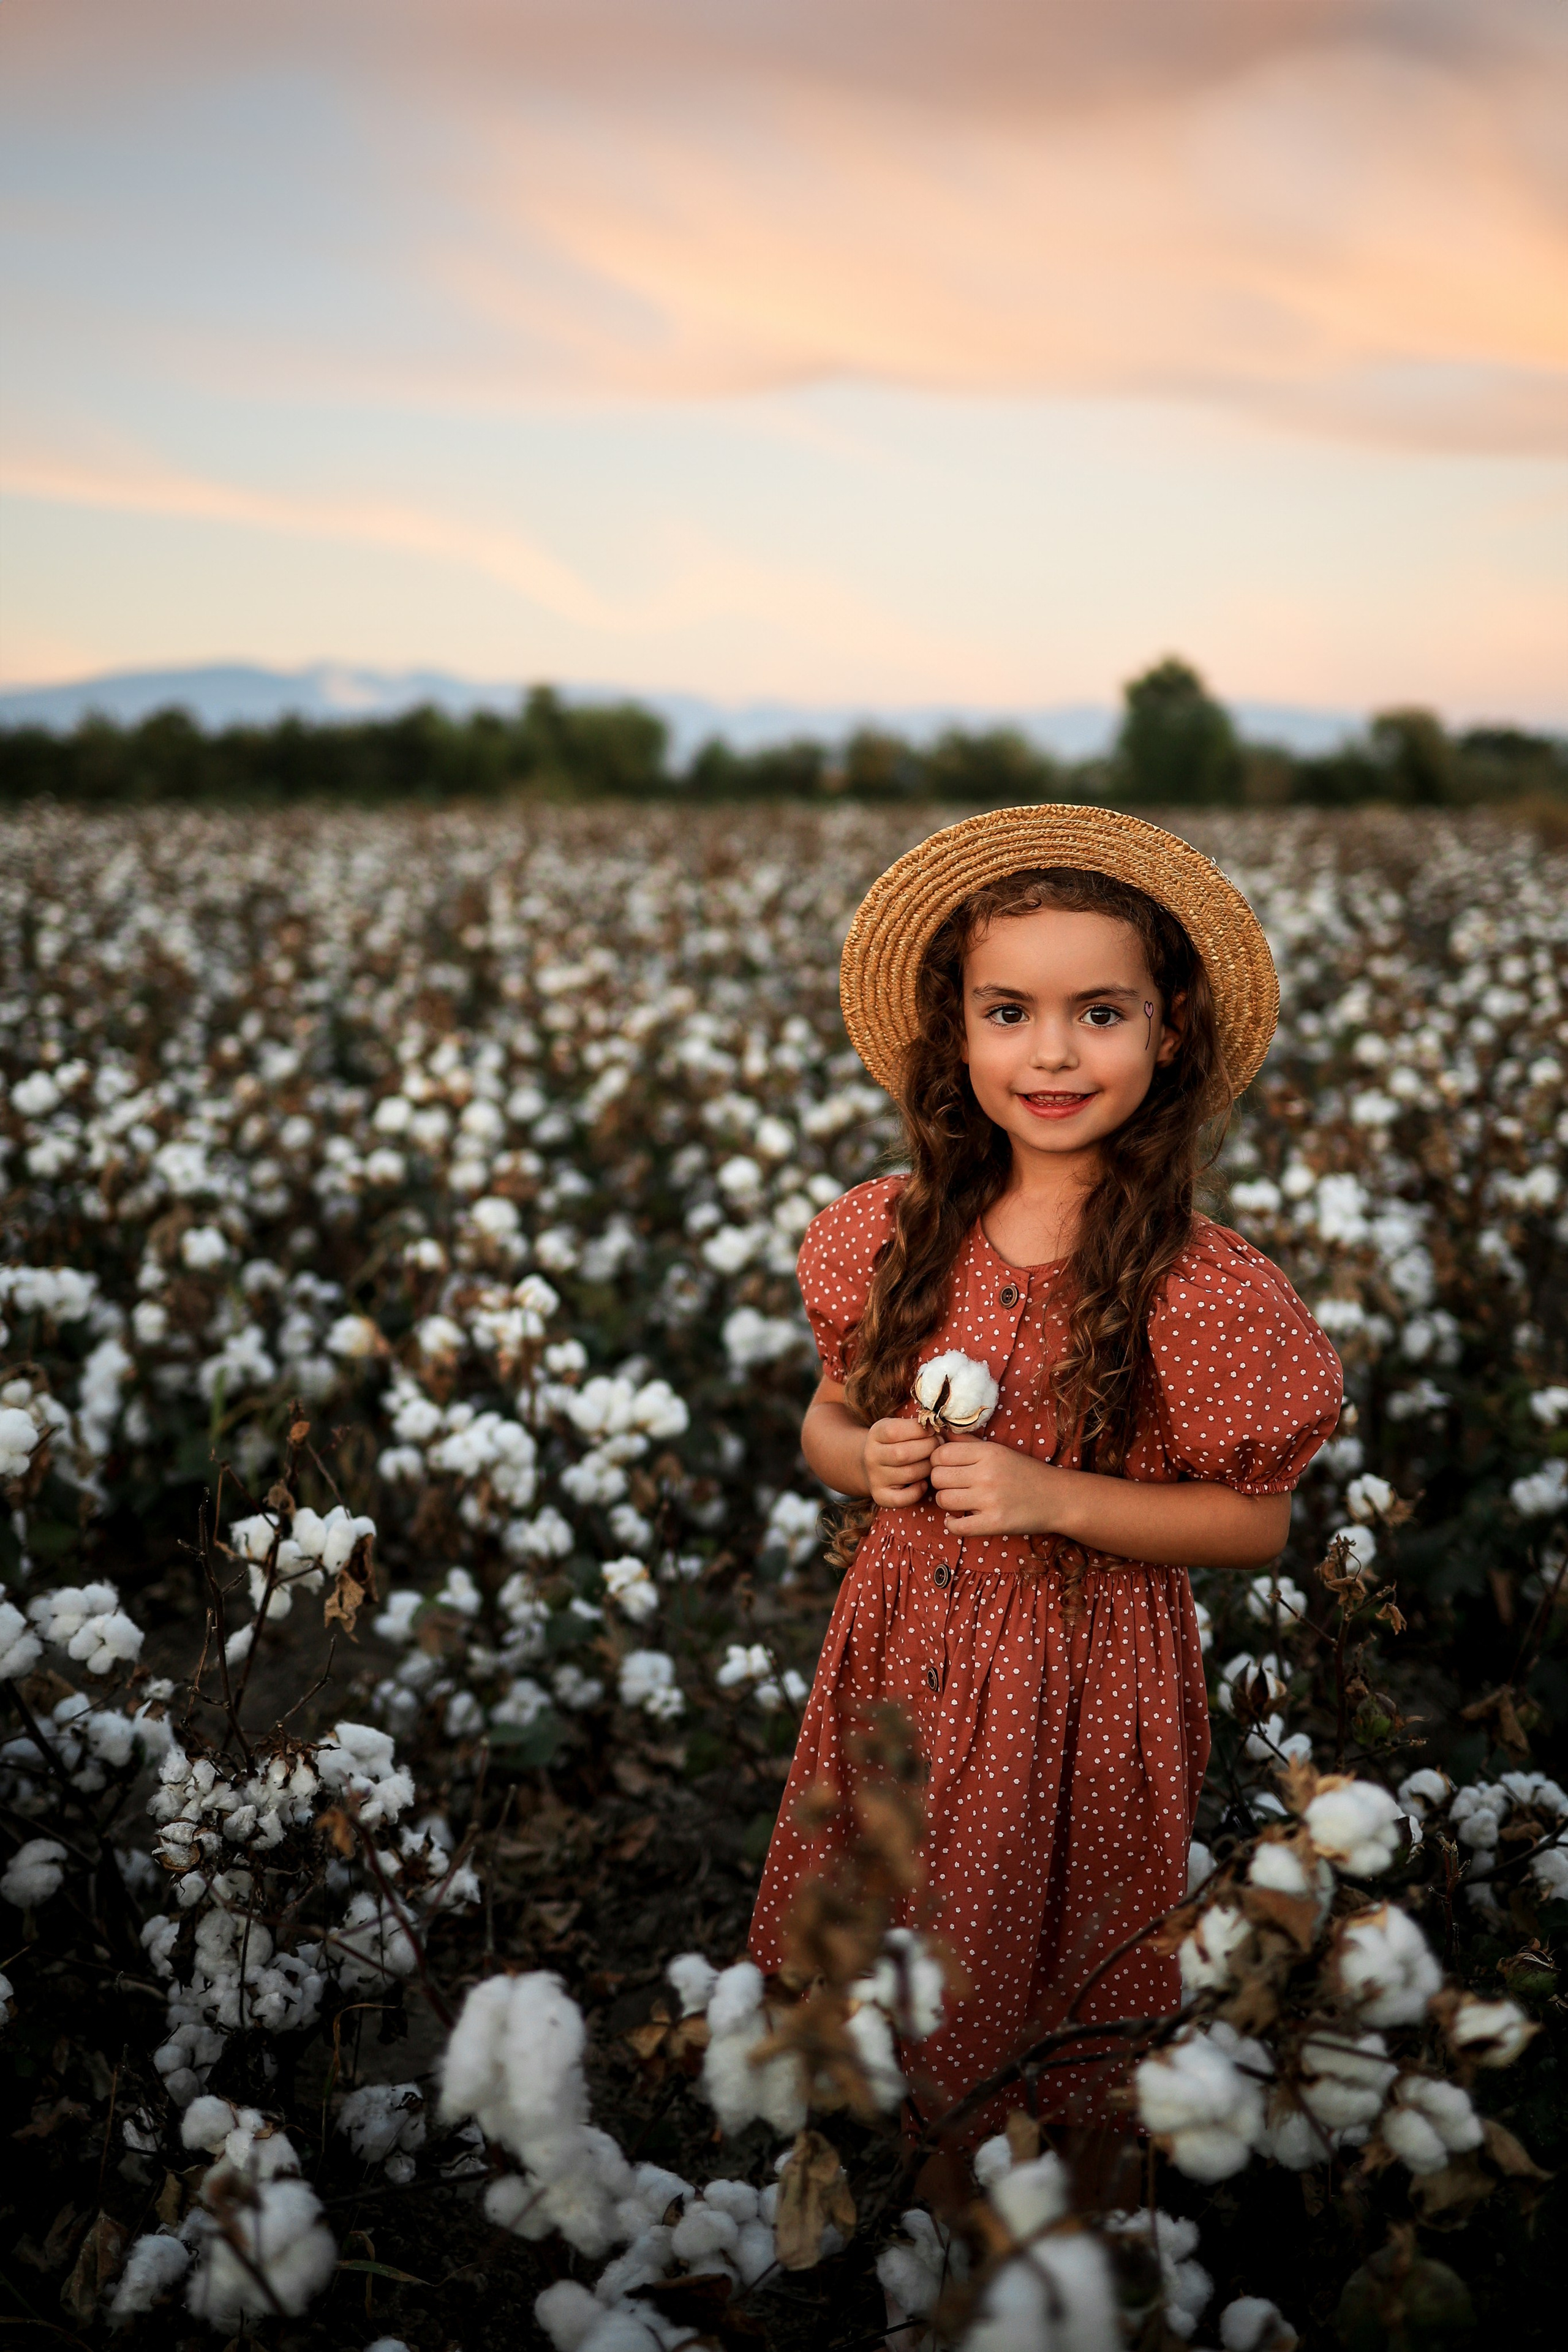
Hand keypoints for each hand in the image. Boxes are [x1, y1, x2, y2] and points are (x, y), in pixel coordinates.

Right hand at [863, 1418, 937, 1507]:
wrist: (873, 1464)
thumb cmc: (895, 1442)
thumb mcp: (898, 1426)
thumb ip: (915, 1425)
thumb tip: (940, 1424)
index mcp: (875, 1434)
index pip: (895, 1431)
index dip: (919, 1430)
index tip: (933, 1430)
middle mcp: (871, 1456)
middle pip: (903, 1454)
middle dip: (929, 1448)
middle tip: (939, 1445)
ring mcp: (874, 1478)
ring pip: (908, 1474)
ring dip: (928, 1468)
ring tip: (935, 1462)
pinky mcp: (880, 1496)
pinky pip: (902, 1499)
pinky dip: (917, 1492)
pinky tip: (923, 1483)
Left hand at [929, 1439, 1064, 1536]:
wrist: (1057, 1498)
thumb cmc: (1025, 1472)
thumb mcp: (998, 1450)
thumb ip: (968, 1442)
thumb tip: (939, 1431)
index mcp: (988, 1453)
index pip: (941, 1454)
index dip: (937, 1461)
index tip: (947, 1468)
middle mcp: (987, 1474)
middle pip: (937, 1477)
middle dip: (941, 1482)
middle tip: (953, 1485)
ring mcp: (990, 1500)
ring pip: (943, 1500)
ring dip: (947, 1502)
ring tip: (958, 1501)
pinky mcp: (995, 1523)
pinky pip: (957, 1527)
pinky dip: (952, 1525)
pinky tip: (958, 1520)